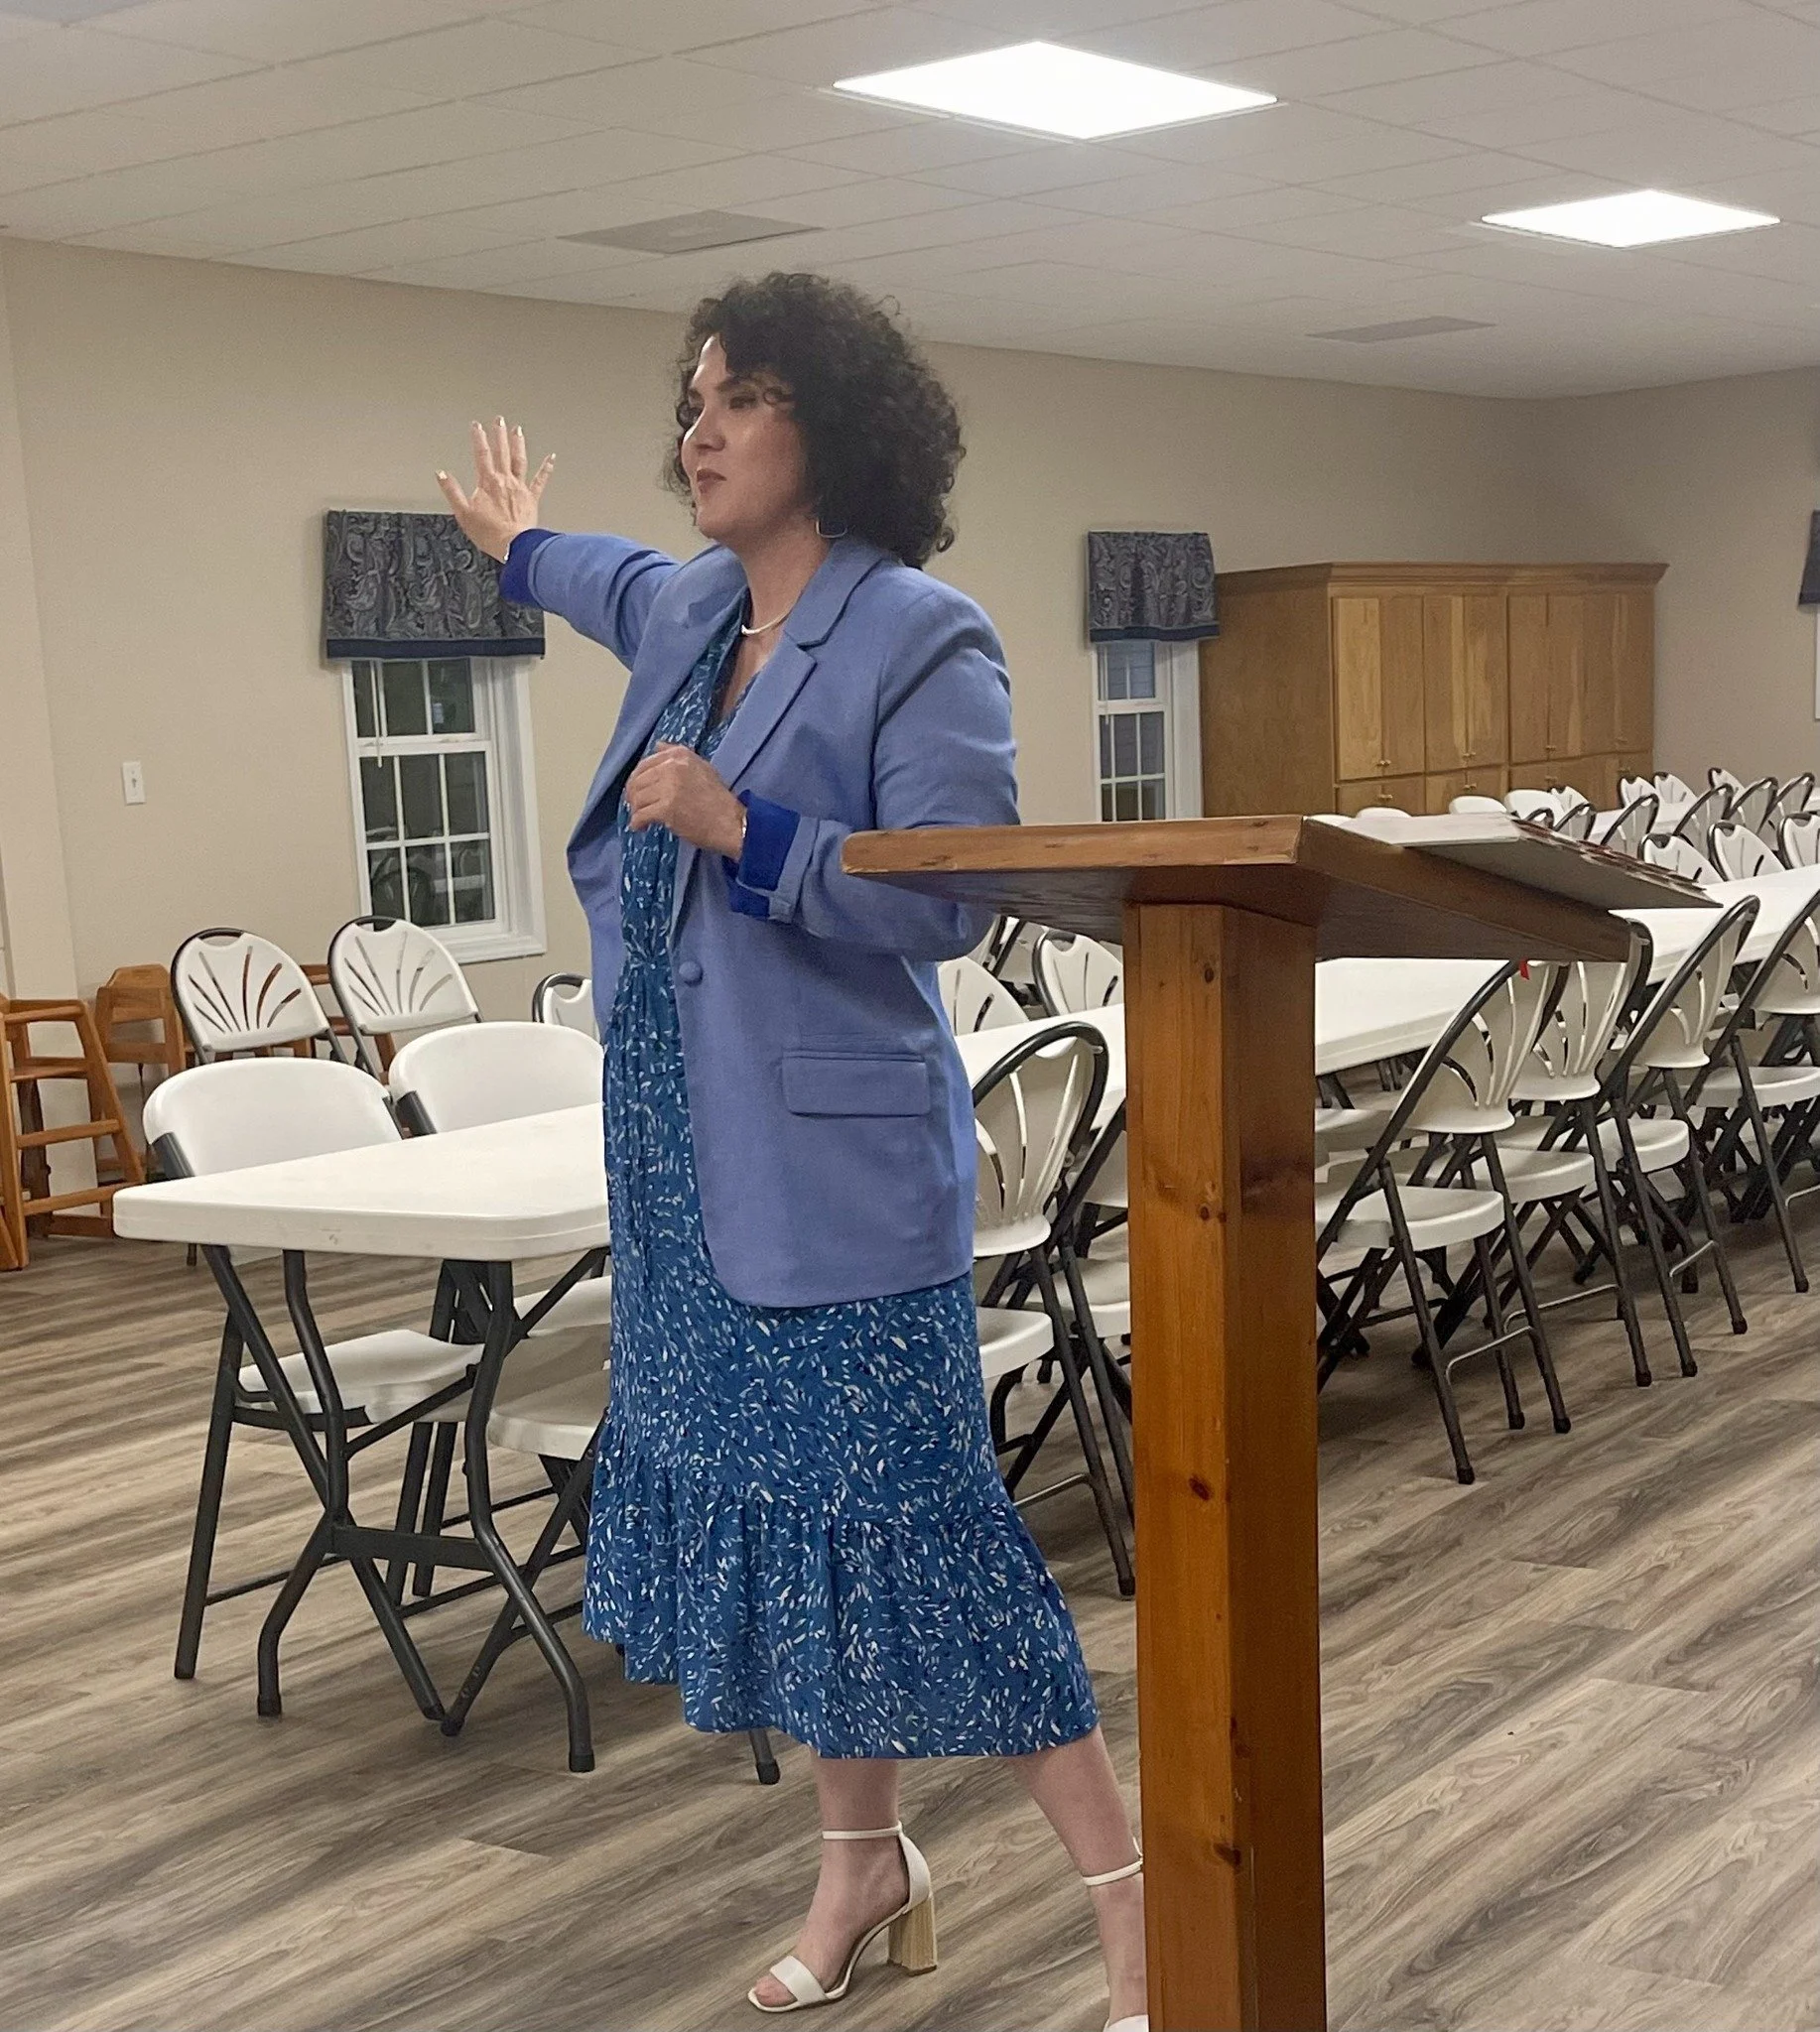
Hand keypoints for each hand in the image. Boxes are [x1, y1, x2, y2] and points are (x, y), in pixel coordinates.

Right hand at [436, 416, 554, 560]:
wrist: (513, 545)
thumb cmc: (490, 533)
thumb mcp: (463, 513)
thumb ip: (452, 491)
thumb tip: (441, 474)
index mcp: (487, 483)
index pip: (481, 454)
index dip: (478, 438)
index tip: (477, 426)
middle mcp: (505, 481)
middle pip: (502, 452)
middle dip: (499, 434)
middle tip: (499, 419)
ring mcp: (520, 488)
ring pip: (520, 460)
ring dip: (518, 444)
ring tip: (518, 430)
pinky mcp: (532, 498)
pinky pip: (541, 480)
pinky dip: (546, 468)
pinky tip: (551, 458)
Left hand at [624, 744, 746, 857]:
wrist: (731, 823)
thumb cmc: (717, 799)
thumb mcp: (701, 767)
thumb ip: (677, 755)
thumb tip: (657, 746)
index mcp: (680, 755)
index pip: (645, 763)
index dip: (636, 779)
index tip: (638, 791)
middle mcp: (672, 767)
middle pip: (637, 781)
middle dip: (633, 796)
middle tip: (637, 807)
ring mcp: (669, 787)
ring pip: (637, 798)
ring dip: (636, 811)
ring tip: (642, 819)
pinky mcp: (666, 808)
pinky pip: (640, 815)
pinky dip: (637, 823)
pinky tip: (642, 828)